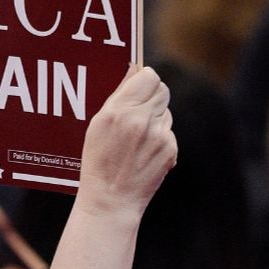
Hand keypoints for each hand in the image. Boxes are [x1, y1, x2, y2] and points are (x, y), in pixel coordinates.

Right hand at [75, 66, 176, 221]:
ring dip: (155, 118)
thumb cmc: (99, 160)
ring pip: (166, 112)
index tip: (139, 84)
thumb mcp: (98, 124)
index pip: (149, 76)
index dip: (145, 78)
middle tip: (139, 108)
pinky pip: (169, 132)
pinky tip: (144, 151)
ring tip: (137, 137)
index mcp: (120, 111)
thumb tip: (134, 70)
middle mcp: (141, 120)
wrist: (112, 198)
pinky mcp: (170, 149)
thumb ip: (118, 96)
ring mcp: (158, 136)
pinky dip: (160, 138)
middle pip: (162, 90)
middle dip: (152, 95)